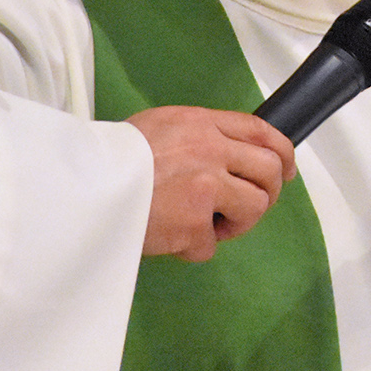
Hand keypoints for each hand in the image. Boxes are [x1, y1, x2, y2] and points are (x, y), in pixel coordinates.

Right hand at [128, 105, 297, 261]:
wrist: (83, 186)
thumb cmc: (115, 158)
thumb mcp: (161, 127)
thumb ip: (200, 137)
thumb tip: (233, 155)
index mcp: (202, 123)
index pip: (261, 130)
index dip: (283, 152)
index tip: (287, 170)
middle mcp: (211, 150)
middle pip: (269, 170)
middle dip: (266, 193)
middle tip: (244, 208)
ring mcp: (206, 186)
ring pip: (254, 207)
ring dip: (234, 224)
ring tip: (202, 225)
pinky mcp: (194, 223)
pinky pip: (211, 244)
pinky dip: (192, 247)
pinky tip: (169, 237)